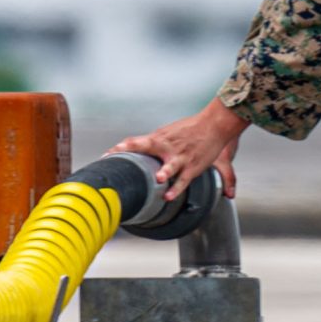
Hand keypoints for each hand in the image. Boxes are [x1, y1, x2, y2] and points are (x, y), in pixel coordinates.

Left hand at [109, 102, 245, 200]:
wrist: (214, 124)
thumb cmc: (189, 129)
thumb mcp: (167, 133)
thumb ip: (152, 143)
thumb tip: (134, 149)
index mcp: (159, 138)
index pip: (136, 141)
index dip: (121, 148)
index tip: (106, 155)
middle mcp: (167, 146)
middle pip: (146, 146)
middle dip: (130, 151)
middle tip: (117, 156)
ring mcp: (180, 157)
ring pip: (170, 165)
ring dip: (164, 172)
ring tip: (158, 178)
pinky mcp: (192, 167)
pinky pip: (183, 180)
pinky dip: (176, 189)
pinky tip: (167, 197)